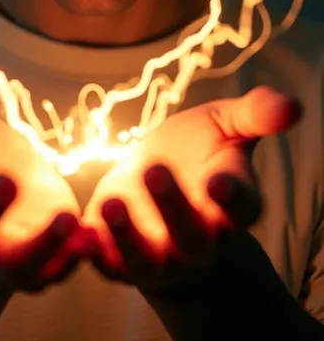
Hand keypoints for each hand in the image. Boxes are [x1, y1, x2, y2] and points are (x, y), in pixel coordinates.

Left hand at [82, 86, 300, 291]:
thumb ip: (255, 115)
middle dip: (174, 207)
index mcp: (231, 204)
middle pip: (192, 235)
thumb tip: (294, 105)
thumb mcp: (226, 125)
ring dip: (128, 236)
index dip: (232, 198)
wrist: (162, 187)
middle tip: (155, 169)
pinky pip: (106, 264)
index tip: (219, 182)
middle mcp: (198, 238)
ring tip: (111, 202)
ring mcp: (158, 253)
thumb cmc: (200, 152)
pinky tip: (75, 231)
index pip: (240, 208)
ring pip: (146, 259)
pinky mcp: (119, 257)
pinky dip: (91, 253)